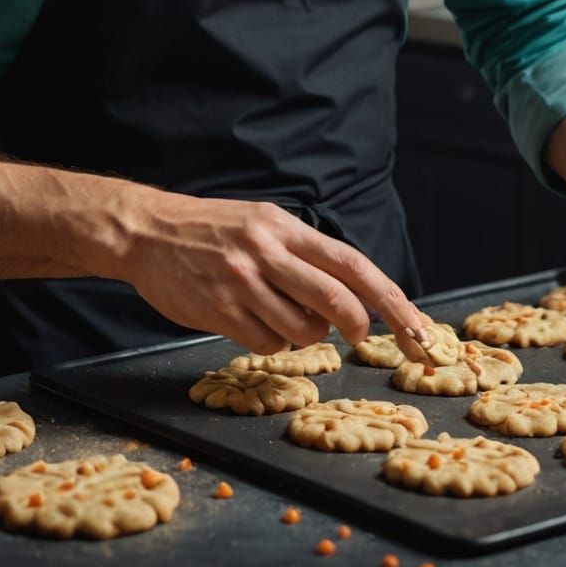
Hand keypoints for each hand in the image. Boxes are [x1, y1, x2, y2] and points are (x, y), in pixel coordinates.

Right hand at [109, 186, 433, 360]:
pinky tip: (254, 323)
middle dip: (358, 324)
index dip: (389, 297)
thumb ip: (302, 253)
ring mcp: (241, 281)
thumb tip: (352, 293)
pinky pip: (264, 343)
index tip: (416, 326)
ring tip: (285, 316)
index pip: (351, 264)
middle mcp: (266, 251)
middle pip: (335, 299)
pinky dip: (270, 342)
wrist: (148, 232)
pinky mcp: (217, 309)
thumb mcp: (263, 223)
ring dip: (306, 334)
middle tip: (359, 334)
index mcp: (284, 227)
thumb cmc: (214, 229)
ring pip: (301, 329)